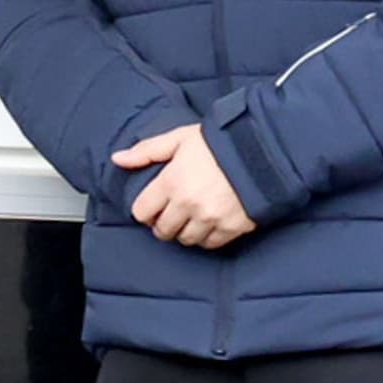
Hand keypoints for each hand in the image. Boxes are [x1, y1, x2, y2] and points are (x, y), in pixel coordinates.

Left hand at [116, 121, 257, 247]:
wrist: (265, 150)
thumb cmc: (220, 141)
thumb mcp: (180, 138)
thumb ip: (147, 151)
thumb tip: (117, 159)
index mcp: (172, 181)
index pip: (142, 212)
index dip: (145, 211)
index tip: (152, 207)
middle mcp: (188, 204)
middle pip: (163, 230)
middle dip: (163, 224)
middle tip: (170, 215)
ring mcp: (210, 218)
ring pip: (186, 239)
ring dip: (185, 232)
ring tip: (190, 219)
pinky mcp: (232, 227)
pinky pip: (211, 244)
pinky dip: (207, 237)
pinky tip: (208, 224)